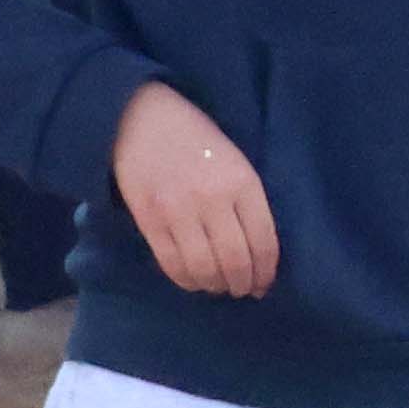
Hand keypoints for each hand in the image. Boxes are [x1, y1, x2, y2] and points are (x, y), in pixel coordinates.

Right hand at [111, 79, 276, 297]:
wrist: (142, 118)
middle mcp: (212, 198)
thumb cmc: (196, 138)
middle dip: (242, 284)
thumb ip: (247, 202)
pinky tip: (194, 279)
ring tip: (219, 286)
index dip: (266, 272)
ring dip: (215, 286)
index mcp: (241, 182)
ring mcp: (178, 211)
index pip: (263, 241)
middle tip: (242, 290)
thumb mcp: (235, 161)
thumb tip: (257, 253)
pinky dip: (187, 280)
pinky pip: (172, 264)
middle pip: (235, 261)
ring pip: (204, 268)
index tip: (264, 284)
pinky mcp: (149, 220)